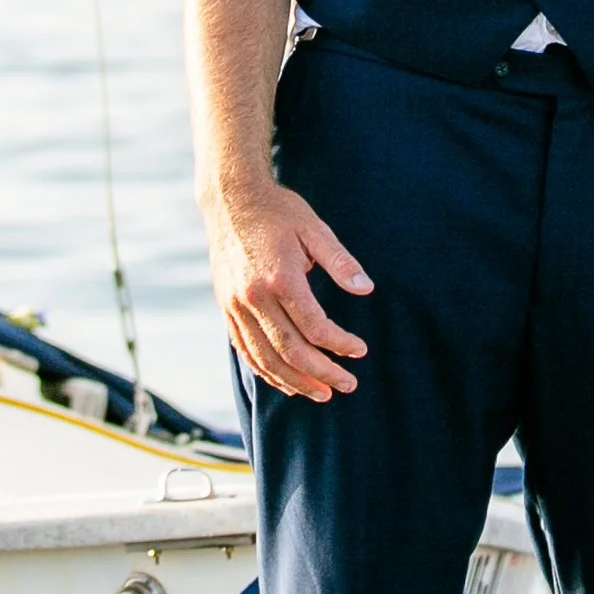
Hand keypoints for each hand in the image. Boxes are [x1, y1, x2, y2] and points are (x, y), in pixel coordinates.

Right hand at [205, 178, 371, 400]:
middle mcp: (253, 297)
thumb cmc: (278, 211)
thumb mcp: (315, 228)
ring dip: (294, 381)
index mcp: (279, 277)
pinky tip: (286, 382)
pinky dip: (266, 372)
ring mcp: (235, 306)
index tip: (360, 351)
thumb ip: (340, 261)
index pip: (313, 326)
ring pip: (265, 358)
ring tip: (321, 393)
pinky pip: (245, 351)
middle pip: (289, 350)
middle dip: (321, 373)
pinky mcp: (227, 309)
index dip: (339, 344)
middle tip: (347, 385)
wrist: (230, 199)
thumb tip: (366, 289)